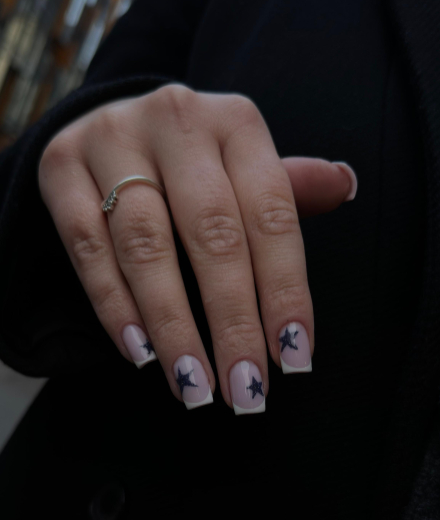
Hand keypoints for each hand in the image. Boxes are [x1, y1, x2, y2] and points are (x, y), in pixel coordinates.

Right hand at [38, 84, 355, 413]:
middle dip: (232, 321)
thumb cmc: (193, 161)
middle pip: (213, 234)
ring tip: (194, 384)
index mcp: (235, 122)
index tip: (293, 356)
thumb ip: (287, 186)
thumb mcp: (242, 164)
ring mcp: (112, 138)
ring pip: (146, 245)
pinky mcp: (62, 166)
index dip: (285, 290)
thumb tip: (344, 185)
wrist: (119, 127)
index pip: (272, 215)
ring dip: (173, 326)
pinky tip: (141, 351)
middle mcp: (176, 120)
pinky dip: (114, 304)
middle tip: (245, 389)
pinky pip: (87, 245)